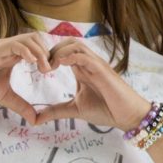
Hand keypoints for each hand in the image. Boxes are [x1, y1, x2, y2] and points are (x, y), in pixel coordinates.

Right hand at [0, 33, 51, 124]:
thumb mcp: (4, 97)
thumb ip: (20, 105)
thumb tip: (35, 119)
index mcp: (11, 55)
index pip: (36, 46)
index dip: (47, 56)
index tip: (51, 71)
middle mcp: (7, 48)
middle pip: (36, 38)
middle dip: (47, 52)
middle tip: (49, 70)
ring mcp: (0, 47)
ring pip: (28, 38)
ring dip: (40, 52)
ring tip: (44, 69)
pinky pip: (15, 44)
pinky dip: (27, 51)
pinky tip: (32, 63)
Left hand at [33, 40, 150, 130]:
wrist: (127, 116)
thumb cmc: (106, 110)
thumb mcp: (75, 110)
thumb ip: (55, 111)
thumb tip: (35, 119)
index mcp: (82, 69)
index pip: (64, 51)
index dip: (48, 56)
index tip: (38, 70)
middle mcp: (89, 63)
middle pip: (68, 42)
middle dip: (52, 50)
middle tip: (42, 67)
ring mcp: (96, 65)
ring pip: (76, 44)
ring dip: (59, 51)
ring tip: (49, 67)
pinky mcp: (101, 70)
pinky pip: (84, 56)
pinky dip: (69, 56)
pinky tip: (59, 65)